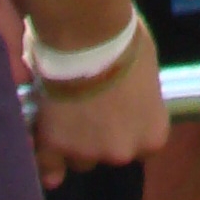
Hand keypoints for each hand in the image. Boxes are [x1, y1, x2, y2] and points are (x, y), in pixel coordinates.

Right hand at [31, 21, 168, 185]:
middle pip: (110, 154)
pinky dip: (47, 161)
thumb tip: (129, 91)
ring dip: (75, 142)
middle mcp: (123, 151)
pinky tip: (47, 157)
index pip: (144, 146)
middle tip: (91, 108)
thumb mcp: (147, 70)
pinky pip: (48, 164)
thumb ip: (140, 95)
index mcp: (152, 134)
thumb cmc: (125, 42)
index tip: (120, 115)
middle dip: (102, 136)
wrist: (87, 36)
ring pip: (79, 158)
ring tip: (66, 114)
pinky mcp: (55, 146)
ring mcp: (87, 152)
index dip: (129, 129)